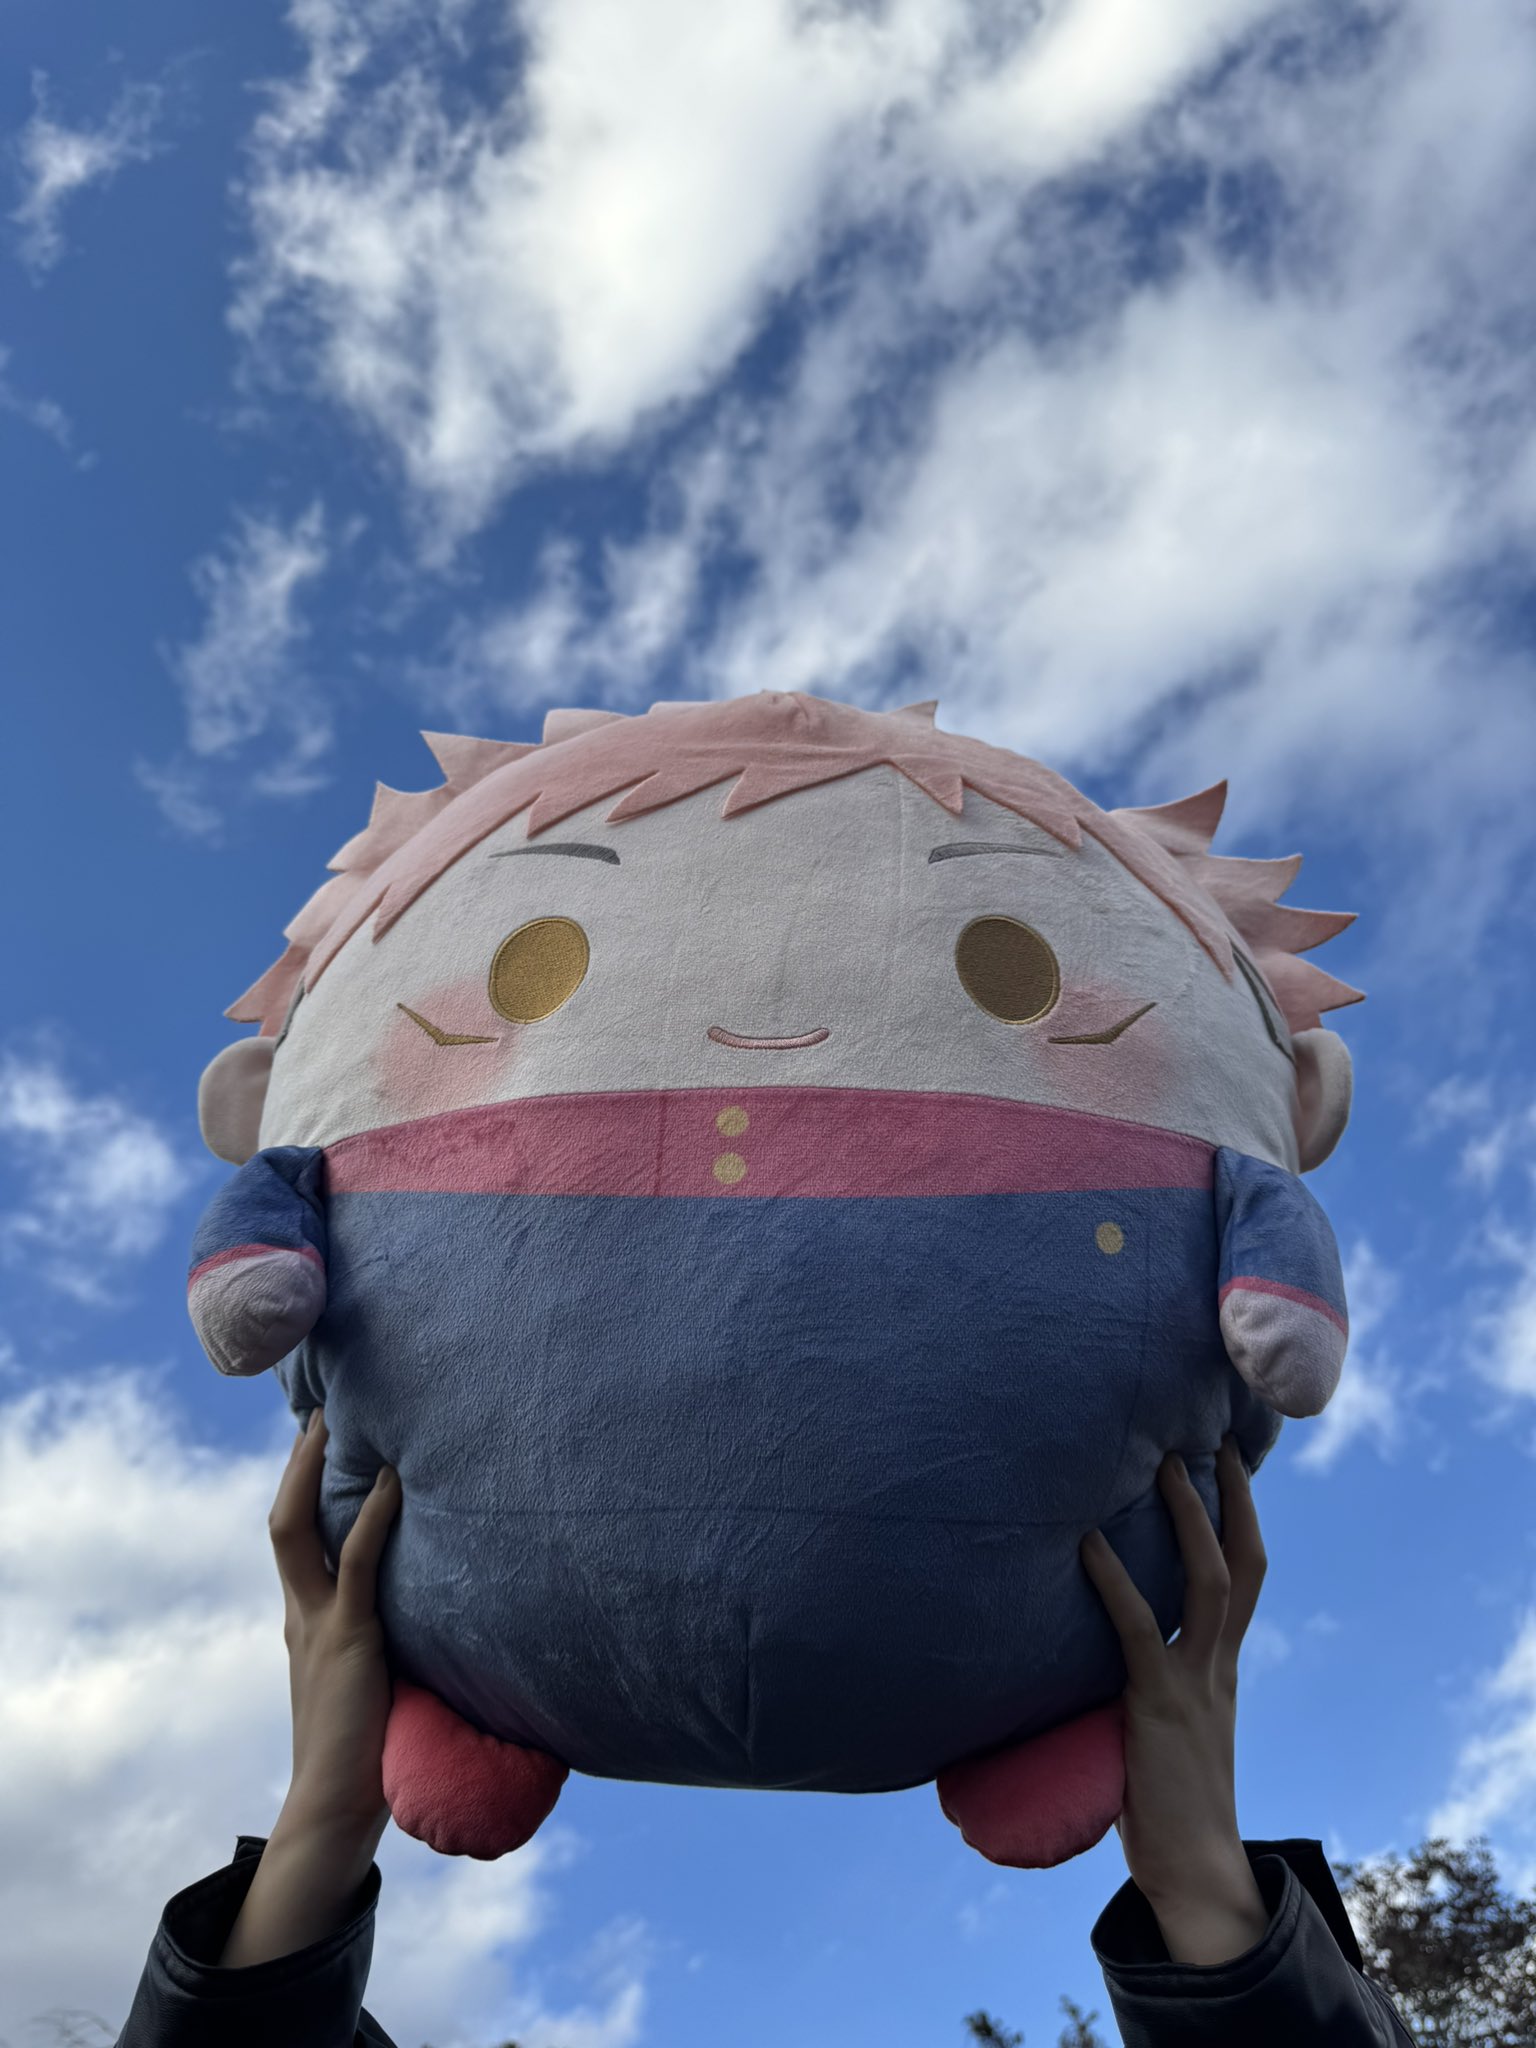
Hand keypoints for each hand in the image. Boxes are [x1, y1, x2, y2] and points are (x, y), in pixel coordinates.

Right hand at [269, 1407, 401, 1835]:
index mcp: (305, 1623)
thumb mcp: (373, 1679)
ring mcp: (318, 1623)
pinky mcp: (348, 1638)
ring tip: (335, 1424)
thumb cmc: (368, 1753)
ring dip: (314, 1473)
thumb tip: (442, 1617)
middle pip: (285, 1522)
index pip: (296, 1541)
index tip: (319, 1447)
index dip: (302, 1492)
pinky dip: (374, 1516)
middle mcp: (301, 1614)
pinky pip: (357, 1562)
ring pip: (299, 1530)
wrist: (334, 1809)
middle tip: (319, 1414)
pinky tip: (392, 1480)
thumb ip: (390, 1643)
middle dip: (298, 1466)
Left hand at [1080, 1435, 1267, 1925]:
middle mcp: (1219, 1664)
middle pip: (1242, 1563)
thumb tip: (1082, 1643)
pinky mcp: (1158, 1704)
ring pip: (1209, 1581)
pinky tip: (1086, 1543)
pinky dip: (1112, 1581)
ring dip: (1187, 1518)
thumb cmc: (1164, 1803)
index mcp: (1222, 1667)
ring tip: (1162, 1462)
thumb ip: (1140, 1679)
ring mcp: (1195, 1682)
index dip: (1242, 1517)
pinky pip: (1137, 1629)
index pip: (1247, 1575)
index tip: (1230, 1461)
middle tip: (1207, 1435)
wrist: (1195, 1872)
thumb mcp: (1162, 1723)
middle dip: (1229, 1498)